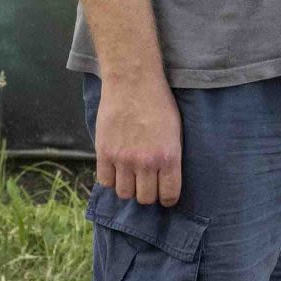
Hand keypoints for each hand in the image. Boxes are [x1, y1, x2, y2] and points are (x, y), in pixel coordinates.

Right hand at [95, 76, 183, 205]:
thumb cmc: (159, 103)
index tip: (165, 195)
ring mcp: (122, 159)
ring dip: (129, 188)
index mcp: (168, 156)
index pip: (168, 195)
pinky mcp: (104, 152)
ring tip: (131, 176)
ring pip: (124, 193)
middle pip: (145, 198)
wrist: (133, 82)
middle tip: (148, 184)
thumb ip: (170, 156)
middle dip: (148, 194)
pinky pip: (105, 181)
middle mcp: (145, 162)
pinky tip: (116, 169)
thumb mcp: (176, 130)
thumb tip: (166, 178)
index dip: (167, 198)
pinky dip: (111, 179)